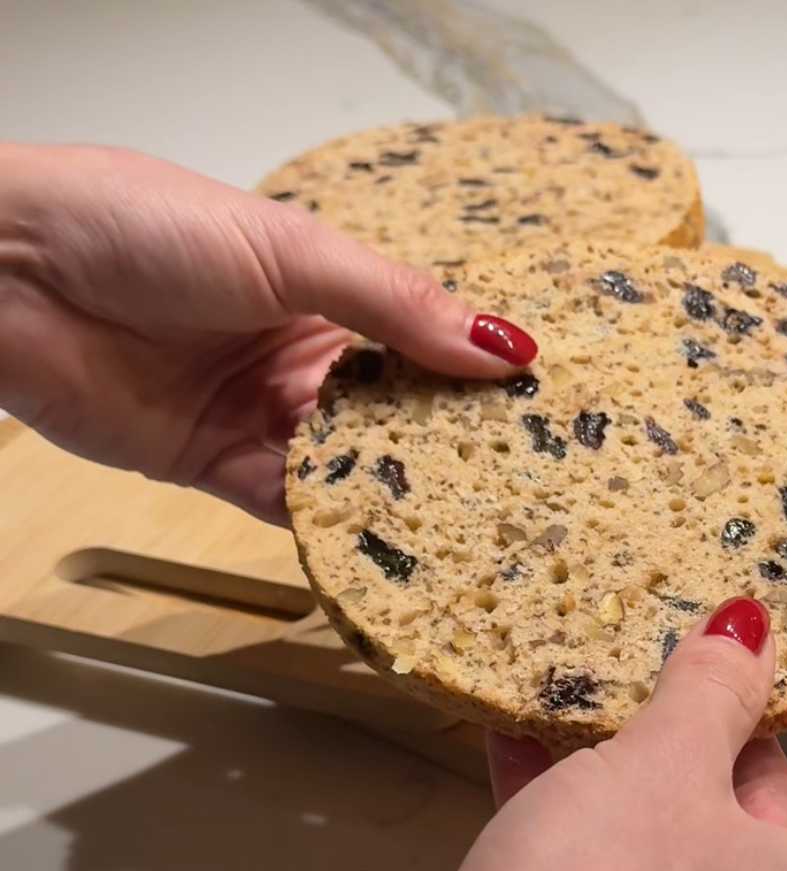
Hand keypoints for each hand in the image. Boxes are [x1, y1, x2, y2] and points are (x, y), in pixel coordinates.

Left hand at [0, 143, 535, 522]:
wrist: (6, 272)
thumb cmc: (146, 228)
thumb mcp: (293, 253)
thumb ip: (398, 306)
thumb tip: (508, 346)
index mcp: (327, 292)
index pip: (422, 341)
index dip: (476, 373)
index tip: (542, 407)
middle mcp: (301, 357)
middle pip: (394, 410)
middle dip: (447, 441)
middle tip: (523, 478)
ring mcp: (261, 413)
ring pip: (349, 462)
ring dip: (397, 486)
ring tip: (471, 518)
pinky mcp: (214, 466)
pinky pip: (287, 502)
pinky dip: (330, 520)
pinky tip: (384, 535)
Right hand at [427, 599, 786, 870]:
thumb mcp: (663, 770)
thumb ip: (715, 689)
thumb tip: (751, 627)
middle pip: (772, 798)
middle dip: (719, 713)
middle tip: (690, 634)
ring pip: (685, 827)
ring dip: (634, 750)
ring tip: (601, 670)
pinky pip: (624, 869)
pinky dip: (581, 805)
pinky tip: (524, 735)